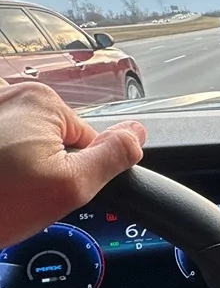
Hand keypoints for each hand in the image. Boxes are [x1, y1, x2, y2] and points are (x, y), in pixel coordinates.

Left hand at [0, 81, 146, 246]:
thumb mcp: (70, 188)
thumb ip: (113, 158)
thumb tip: (138, 135)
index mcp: (41, 100)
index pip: (86, 140)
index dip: (75, 173)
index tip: (47, 190)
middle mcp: (10, 93)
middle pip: (53, 138)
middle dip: (44, 169)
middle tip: (22, 195)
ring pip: (24, 145)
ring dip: (18, 170)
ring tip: (3, 192)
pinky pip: (7, 146)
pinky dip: (4, 169)